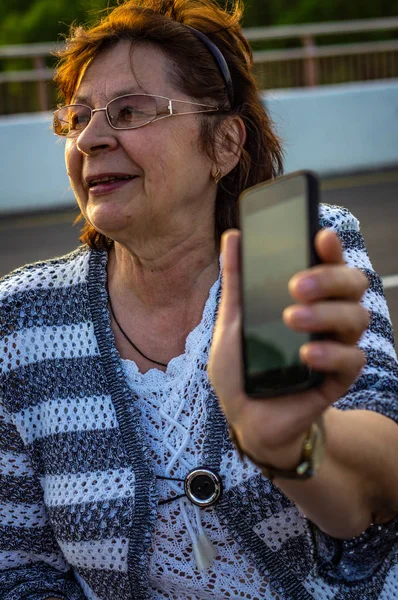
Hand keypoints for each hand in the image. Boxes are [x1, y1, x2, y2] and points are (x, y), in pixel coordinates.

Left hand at [208, 228, 368, 468]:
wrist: (245, 416)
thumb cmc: (241, 365)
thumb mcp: (230, 320)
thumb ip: (235, 280)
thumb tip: (232, 236)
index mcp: (307, 298)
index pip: (329, 265)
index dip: (331, 249)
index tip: (320, 235)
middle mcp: (328, 317)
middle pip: (352, 285)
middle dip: (329, 279)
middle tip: (296, 286)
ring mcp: (336, 346)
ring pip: (357, 318)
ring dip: (326, 314)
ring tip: (292, 319)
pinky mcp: (338, 378)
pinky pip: (352, 360)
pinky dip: (330, 354)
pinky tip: (306, 355)